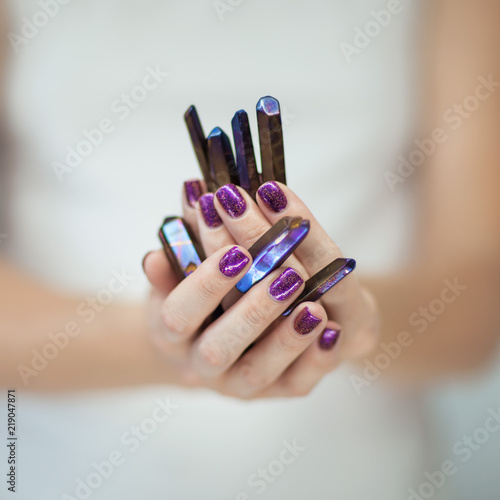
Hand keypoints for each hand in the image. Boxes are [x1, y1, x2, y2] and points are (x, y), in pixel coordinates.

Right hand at [143, 181, 378, 397]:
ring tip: (315, 308)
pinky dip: (315, 361)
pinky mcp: (274, 391)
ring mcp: (237, 384)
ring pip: (258, 373)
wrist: (210, 340)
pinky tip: (332, 332)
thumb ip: (175, 258)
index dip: (205, 286)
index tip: (235, 254)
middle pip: (218, 350)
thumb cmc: (199, 296)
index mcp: (169, 335)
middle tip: (284, 277)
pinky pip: (296, 385)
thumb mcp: (181, 273)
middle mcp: (199, 367)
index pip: (178, 316)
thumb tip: (156, 256)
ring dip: (286, 340)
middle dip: (252, 313)